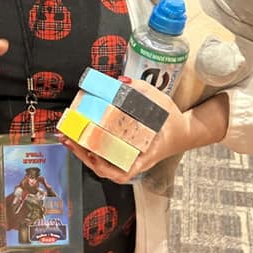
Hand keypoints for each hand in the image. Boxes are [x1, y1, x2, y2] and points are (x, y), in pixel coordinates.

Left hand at [59, 79, 189, 184]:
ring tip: (68, 139)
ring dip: (84, 155)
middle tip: (69, 141)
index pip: (126, 171)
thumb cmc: (172, 120)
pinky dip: (91, 151)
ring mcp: (130, 160)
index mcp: (147, 154)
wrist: (184, 133)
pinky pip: (106, 159)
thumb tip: (121, 81)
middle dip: (85, 157)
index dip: (107, 167)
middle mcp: (137, 162)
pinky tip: (79, 140)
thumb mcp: (162, 103)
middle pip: (107, 170)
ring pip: (104, 166)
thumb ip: (143, 90)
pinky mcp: (125, 155)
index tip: (93, 155)